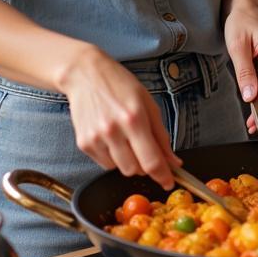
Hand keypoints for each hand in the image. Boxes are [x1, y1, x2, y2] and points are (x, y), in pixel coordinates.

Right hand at [60, 45, 181, 188]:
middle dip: (144, 164)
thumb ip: (161, 135)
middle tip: (145, 148)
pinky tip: (111, 136)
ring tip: (125, 137)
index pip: (151, 160)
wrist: (86, 74)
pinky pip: (104, 164)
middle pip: (135, 170)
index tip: (169, 182)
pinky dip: (113, 157)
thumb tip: (173, 162)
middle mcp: (113, 130)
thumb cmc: (120, 85)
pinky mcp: (83, 143)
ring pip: (119, 169)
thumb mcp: (148, 103)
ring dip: (128, 161)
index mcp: (134, 118)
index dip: (163, 176)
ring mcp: (96, 138)